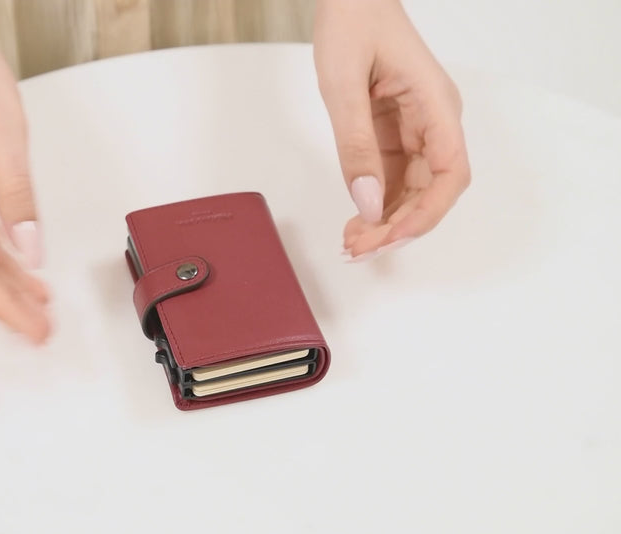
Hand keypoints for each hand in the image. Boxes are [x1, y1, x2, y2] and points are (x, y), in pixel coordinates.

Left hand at [313, 0, 470, 260]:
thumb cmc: (354, 23)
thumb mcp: (343, 84)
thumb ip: (356, 145)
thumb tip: (367, 201)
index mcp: (437, 106)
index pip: (450, 173)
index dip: (427, 213)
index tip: (394, 236)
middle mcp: (434, 122)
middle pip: (430, 190)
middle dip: (398, 226)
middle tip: (360, 249)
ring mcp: (415, 129)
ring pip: (410, 190)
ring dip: (385, 221)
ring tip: (353, 243)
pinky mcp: (394, 133)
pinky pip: (391, 177)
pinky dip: (374, 203)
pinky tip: (356, 222)